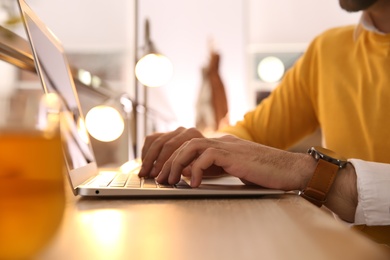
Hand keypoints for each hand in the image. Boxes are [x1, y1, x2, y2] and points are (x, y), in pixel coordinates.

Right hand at [139, 127, 203, 177]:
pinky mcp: (166, 134)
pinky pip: (152, 140)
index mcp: (193, 134)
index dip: (164, 163)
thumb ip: (195, 167)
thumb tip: (183, 171)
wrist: (211, 153)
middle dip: (154, 162)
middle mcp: (182, 130)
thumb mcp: (206, 165)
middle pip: (162, 144)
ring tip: (144, 173)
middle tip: (149, 176)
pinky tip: (144, 164)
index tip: (160, 177)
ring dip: (148, 159)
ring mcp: (174, 131)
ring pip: (155, 142)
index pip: (173, 148)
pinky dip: (146, 151)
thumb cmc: (209, 162)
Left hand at [157, 135, 313, 189]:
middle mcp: (222, 141)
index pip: (190, 145)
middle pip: (186, 142)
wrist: (291, 170)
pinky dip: (195, 170)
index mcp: (222, 144)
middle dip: (169, 160)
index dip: (174, 158)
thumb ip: (215, 168)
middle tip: (161, 178)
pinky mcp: (234, 155)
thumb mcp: (235, 170)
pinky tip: (193, 184)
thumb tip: (193, 175)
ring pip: (192, 145)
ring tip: (171, 180)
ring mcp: (228, 146)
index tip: (165, 173)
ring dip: (177, 163)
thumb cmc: (266, 173)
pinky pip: (206, 156)